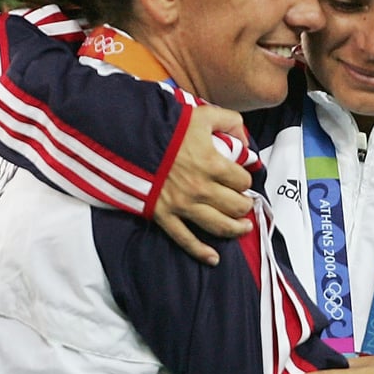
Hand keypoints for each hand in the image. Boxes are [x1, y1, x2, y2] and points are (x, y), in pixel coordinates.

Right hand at [152, 105, 254, 264]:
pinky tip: (213, 258)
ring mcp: (183, 205)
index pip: (242, 180)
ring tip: (243, 228)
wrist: (128, 138)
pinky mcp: (165, 215)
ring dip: (235, 229)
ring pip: (218, 226)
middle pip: (236, 206)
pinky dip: (201, 251)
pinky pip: (185, 239)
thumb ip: (229, 121)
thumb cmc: (165, 126)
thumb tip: (244, 141)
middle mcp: (201, 188)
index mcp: (212, 164)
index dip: (245, 180)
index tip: (242, 179)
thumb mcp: (202, 115)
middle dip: (245, 205)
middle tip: (245, 202)